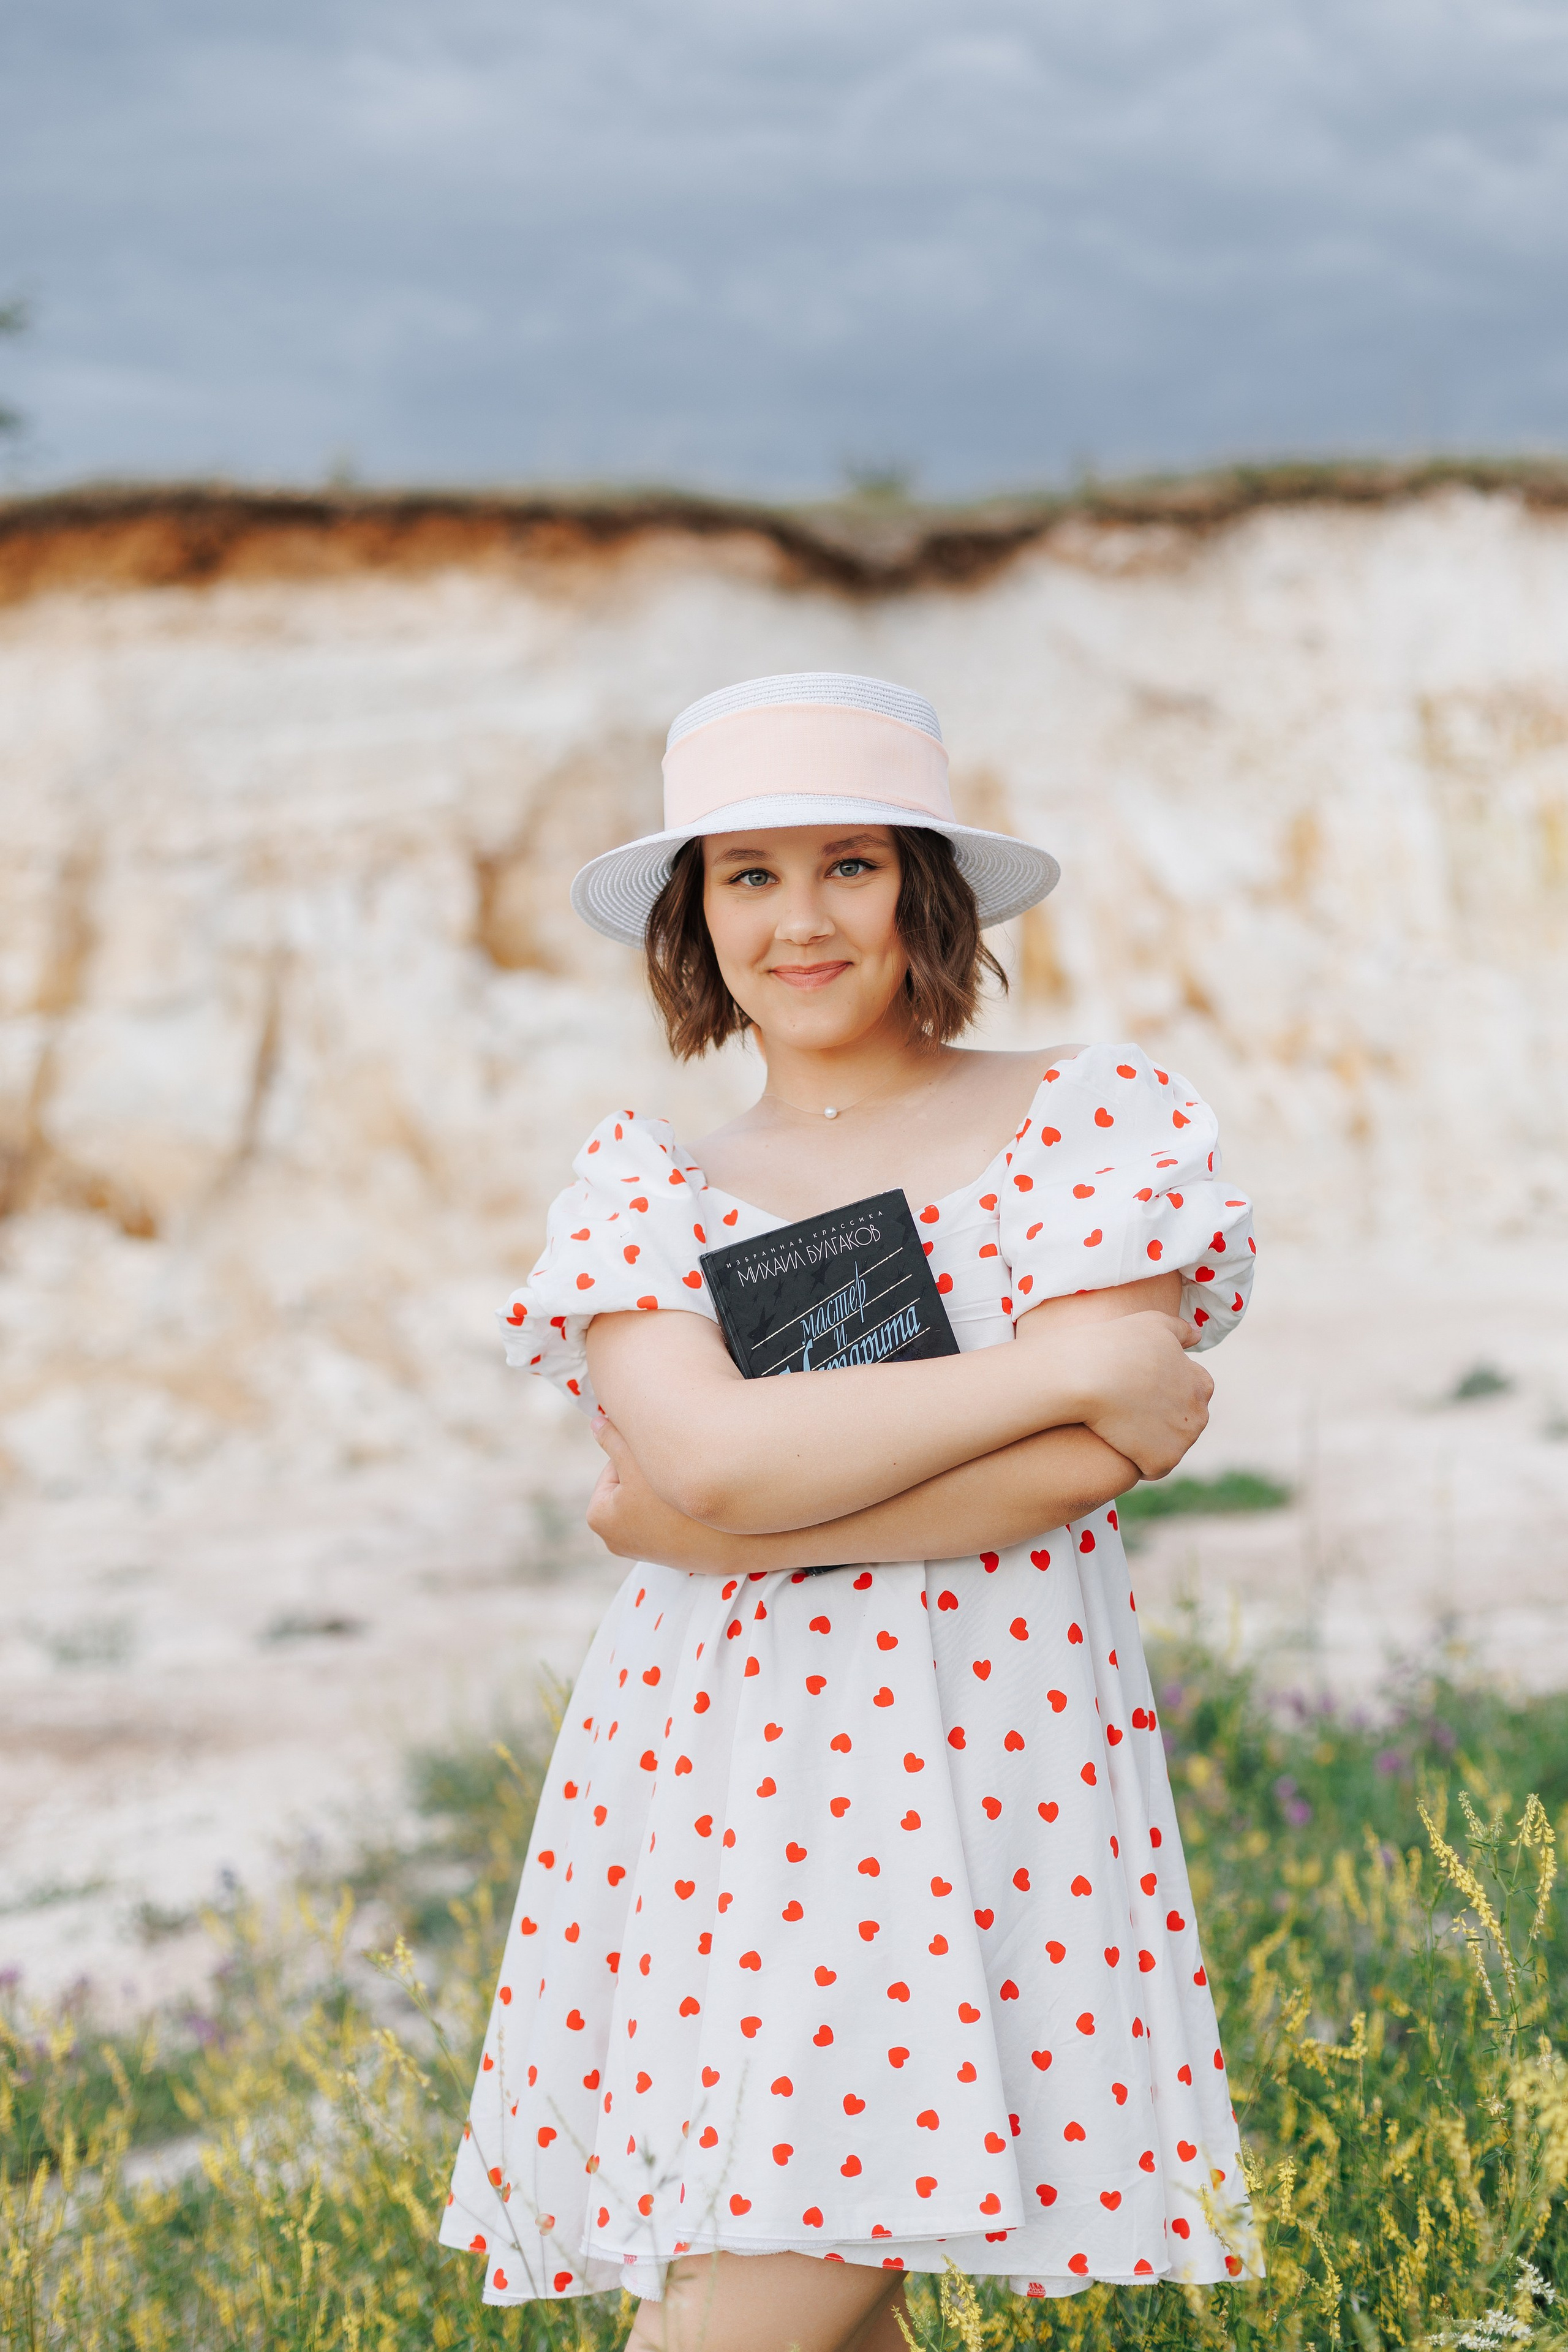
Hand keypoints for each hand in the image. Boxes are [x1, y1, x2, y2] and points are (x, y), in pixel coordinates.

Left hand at [587, 1418, 735, 1570]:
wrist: (729, 1545)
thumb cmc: (677, 1507)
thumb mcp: (639, 1463)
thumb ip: (614, 1438)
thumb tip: (595, 1422)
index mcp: (597, 1518)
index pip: (613, 1465)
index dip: (639, 1457)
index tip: (661, 1464)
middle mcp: (612, 1539)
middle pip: (628, 1483)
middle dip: (649, 1474)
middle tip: (674, 1474)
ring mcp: (637, 1547)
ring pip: (646, 1497)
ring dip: (661, 1488)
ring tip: (682, 1490)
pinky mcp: (660, 1551)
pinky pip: (660, 1515)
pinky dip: (671, 1507)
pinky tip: (688, 1508)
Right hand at [1072, 1312, 1212, 1480]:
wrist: (1088, 1376)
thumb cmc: (1118, 1344)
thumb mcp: (1154, 1324)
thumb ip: (1180, 1330)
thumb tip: (1197, 1336)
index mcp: (1201, 1383)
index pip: (1191, 1392)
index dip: (1164, 1389)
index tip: (1140, 1387)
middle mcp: (1199, 1414)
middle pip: (1183, 1422)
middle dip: (1163, 1418)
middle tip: (1128, 1408)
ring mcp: (1182, 1441)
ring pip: (1169, 1446)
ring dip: (1151, 1441)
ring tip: (1120, 1426)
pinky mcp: (1161, 1461)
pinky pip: (1153, 1467)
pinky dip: (1139, 1461)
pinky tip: (1118, 1445)